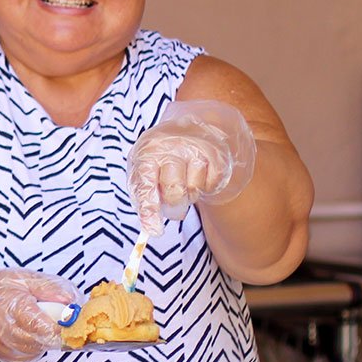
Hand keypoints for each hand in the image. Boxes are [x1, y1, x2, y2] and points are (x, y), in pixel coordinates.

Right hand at [0, 269, 79, 361]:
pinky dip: (40, 342)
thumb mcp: (25, 278)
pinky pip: (37, 353)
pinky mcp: (11, 360)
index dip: (65, 325)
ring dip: (49, 335)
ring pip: (44, 348)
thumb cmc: (2, 290)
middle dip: (59, 329)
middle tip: (59, 314)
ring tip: (39, 319)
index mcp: (10, 308)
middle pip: (47, 340)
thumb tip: (74, 302)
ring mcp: (7, 349)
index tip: (75, 317)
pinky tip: (30, 330)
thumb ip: (51, 288)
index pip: (44, 327)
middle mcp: (5, 333)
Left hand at [127, 99, 256, 236]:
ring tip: (185, 179)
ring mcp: (196, 148)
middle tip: (173, 198)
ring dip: (190, 194)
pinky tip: (199, 174)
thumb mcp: (145, 169)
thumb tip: (151, 228)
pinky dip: (206, 187)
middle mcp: (171, 147)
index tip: (155, 231)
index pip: (146, 186)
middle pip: (173, 192)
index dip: (149, 211)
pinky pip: (212, 186)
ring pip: (194, 190)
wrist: (191, 129)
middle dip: (173, 202)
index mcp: (147, 151)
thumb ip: (144, 197)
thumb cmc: (162, 158)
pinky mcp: (217, 154)